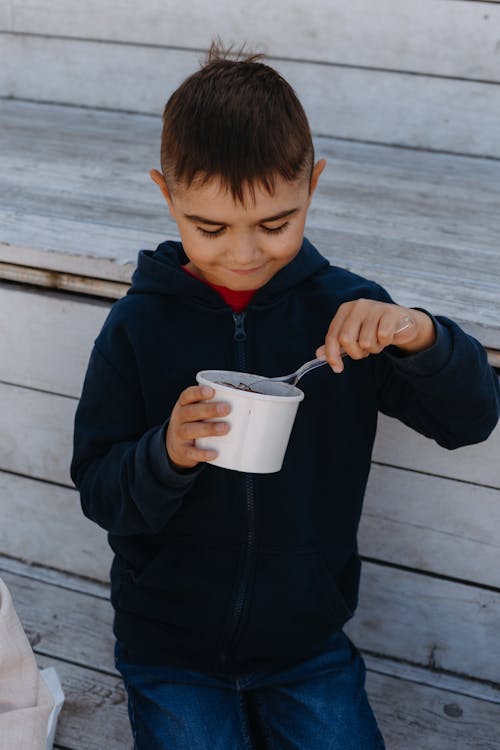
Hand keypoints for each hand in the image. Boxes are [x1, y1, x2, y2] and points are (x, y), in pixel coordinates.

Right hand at [166, 385, 230, 468]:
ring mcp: (179, 435)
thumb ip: (213, 405)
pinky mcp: (182, 451)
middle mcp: (179, 418)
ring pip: (190, 430)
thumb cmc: (194, 423)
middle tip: (226, 409)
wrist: (175, 446)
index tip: (211, 391)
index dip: (198, 392)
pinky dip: (202, 453)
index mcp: (184, 405)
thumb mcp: (197, 411)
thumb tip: (246, 402)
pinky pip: (191, 452)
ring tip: (226, 428)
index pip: (187, 395)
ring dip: (208, 429)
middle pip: (190, 412)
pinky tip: (214, 453)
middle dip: (209, 410)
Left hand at [315, 299, 435, 373]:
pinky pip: (383, 337)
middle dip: (355, 353)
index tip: (337, 368)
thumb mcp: (354, 334)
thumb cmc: (374, 328)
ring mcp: (374, 308)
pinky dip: (385, 343)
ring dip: (373, 349)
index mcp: (345, 310)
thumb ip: (336, 343)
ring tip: (378, 341)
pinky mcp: (390, 313)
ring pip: (366, 342)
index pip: (332, 335)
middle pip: (346, 339)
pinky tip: (387, 337)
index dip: (332, 355)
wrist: (402, 321)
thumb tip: (319, 355)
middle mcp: (358, 306)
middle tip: (363, 352)